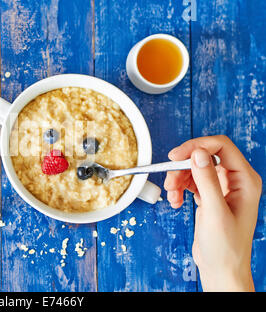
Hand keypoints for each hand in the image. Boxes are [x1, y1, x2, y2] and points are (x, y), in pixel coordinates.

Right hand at [164, 135, 261, 290]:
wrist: (221, 268)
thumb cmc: (225, 246)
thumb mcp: (214, 211)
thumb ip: (207, 180)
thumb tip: (198, 153)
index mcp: (245, 180)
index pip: (221, 147)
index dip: (197, 146)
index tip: (176, 155)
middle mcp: (235, 181)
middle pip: (204, 156)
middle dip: (183, 166)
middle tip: (169, 178)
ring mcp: (222, 188)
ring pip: (194, 169)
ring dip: (178, 178)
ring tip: (171, 194)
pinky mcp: (209, 196)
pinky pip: (191, 182)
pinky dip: (179, 188)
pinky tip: (176, 201)